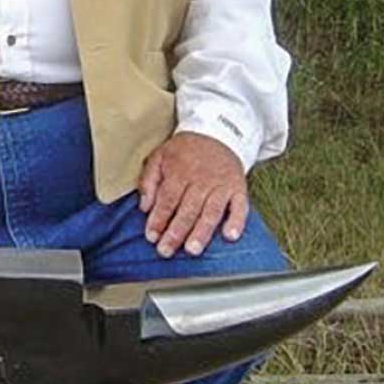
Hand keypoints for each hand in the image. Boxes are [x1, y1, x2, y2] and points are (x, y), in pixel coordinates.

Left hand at [137, 132, 247, 258]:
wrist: (217, 133)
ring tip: (192, 250)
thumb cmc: (184, 150)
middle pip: (187, 209)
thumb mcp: (160, 156)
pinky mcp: (238, 188)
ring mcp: (221, 185)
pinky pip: (239, 206)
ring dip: (202, 232)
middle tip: (166, 251)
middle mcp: (201, 179)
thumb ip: (148, 181)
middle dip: (176, 232)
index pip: (167, 200)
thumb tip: (144, 207)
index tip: (151, 237)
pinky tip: (230, 236)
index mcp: (179, 172)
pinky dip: (236, 221)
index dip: (158, 219)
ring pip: (211, 211)